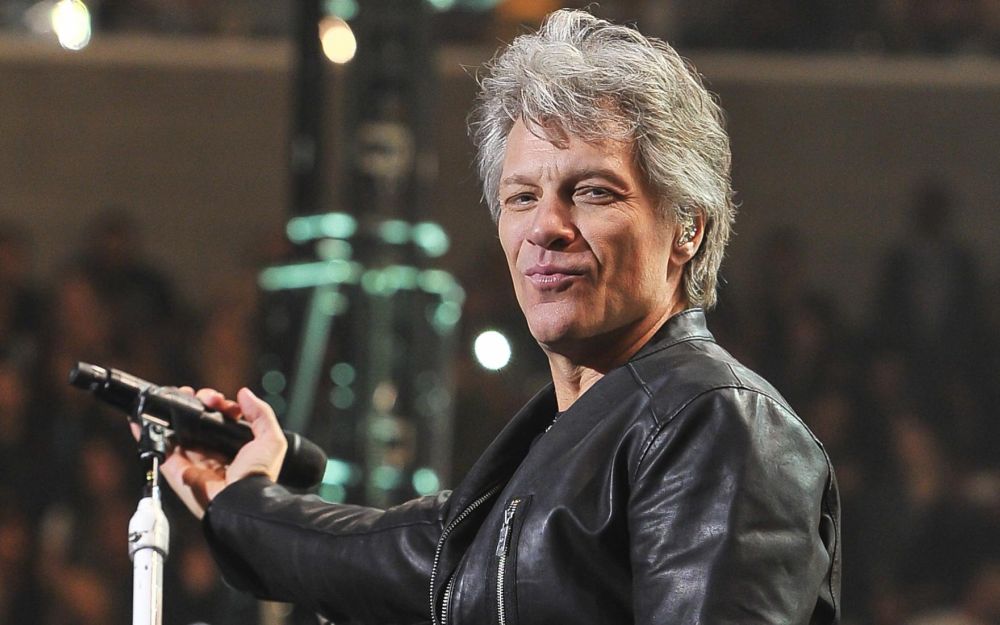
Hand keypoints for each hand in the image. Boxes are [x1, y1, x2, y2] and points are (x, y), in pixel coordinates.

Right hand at [154, 386, 287, 518]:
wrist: (240, 500)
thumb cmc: (258, 474)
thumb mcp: (271, 439)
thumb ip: (260, 413)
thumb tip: (243, 393)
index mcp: (233, 446)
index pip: (221, 419)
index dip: (218, 404)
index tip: (216, 399)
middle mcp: (212, 452)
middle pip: (198, 422)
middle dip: (196, 403)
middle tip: (197, 396)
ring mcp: (192, 460)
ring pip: (178, 431)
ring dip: (174, 412)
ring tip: (176, 396)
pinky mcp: (175, 469)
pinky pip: (158, 449)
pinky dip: (147, 433)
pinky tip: (143, 417)